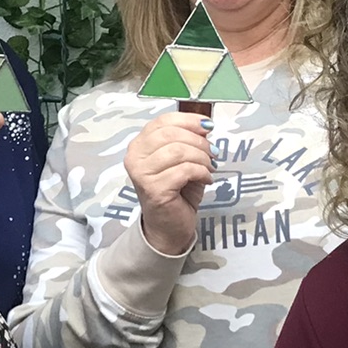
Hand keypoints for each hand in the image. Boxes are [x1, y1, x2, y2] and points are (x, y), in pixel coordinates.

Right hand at [125, 111, 214, 256]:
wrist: (168, 226)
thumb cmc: (176, 192)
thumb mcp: (182, 160)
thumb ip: (188, 141)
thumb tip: (204, 126)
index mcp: (139, 145)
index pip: (163, 122)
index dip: (188, 120)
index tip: (208, 127)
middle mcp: (135, 157)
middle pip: (171, 134)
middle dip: (198, 141)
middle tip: (213, 153)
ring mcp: (142, 173)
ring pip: (179, 151)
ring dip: (202, 158)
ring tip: (210, 168)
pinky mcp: (154, 189)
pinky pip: (185, 170)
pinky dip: (201, 172)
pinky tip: (206, 179)